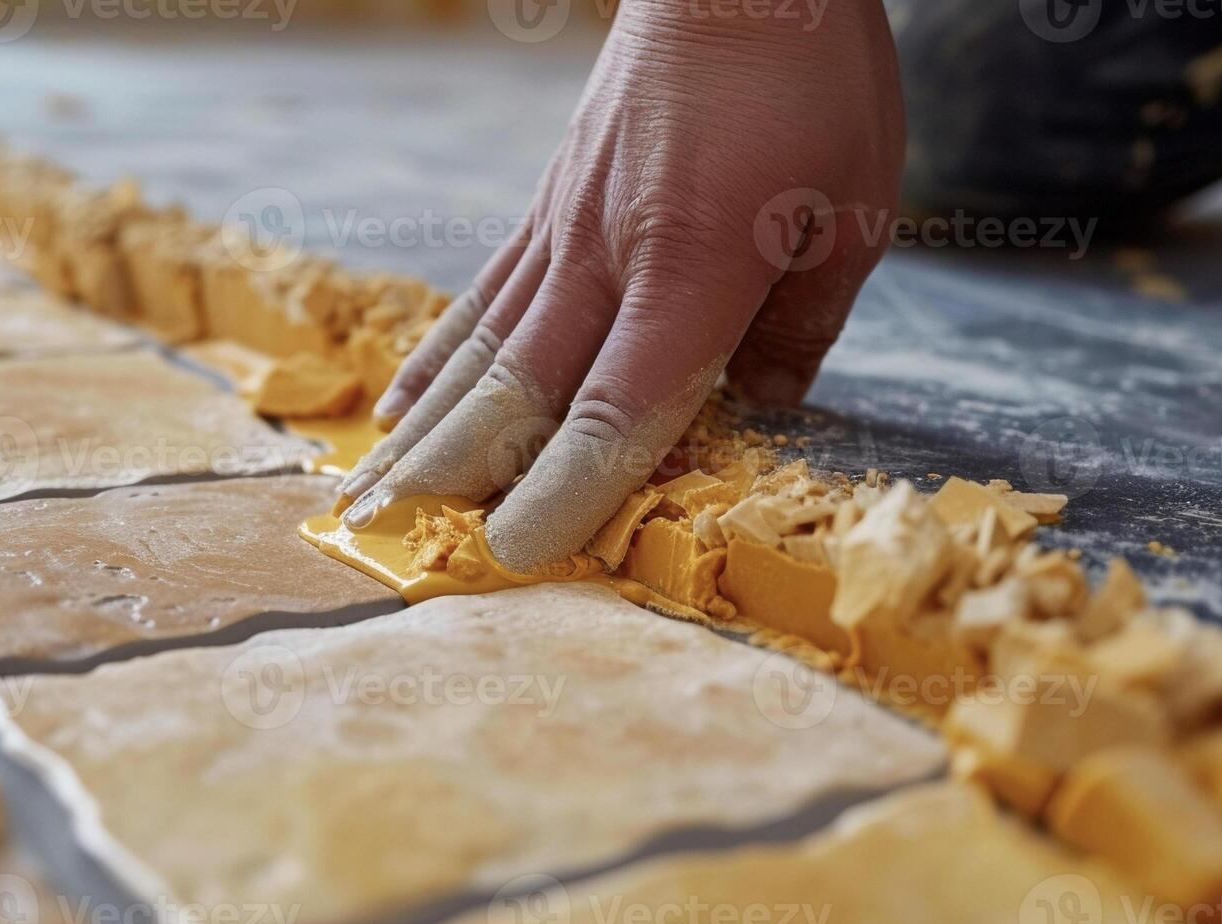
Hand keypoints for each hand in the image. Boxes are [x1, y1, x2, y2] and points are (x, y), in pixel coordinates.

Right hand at [339, 0, 902, 571]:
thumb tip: (758, 409)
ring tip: (370, 493)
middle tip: (403, 544)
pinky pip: (482, 296)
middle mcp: (604, 253)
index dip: (566, 490)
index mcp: (689, 266)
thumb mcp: (851, 208)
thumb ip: (799, 325)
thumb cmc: (809, 74)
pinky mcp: (546, 205)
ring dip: (426, 432)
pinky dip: (438, 359)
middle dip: (460, 476)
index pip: (614, 407)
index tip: (520, 551)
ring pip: (480, 349)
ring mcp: (562, 227)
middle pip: (517, 389)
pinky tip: (402, 403)